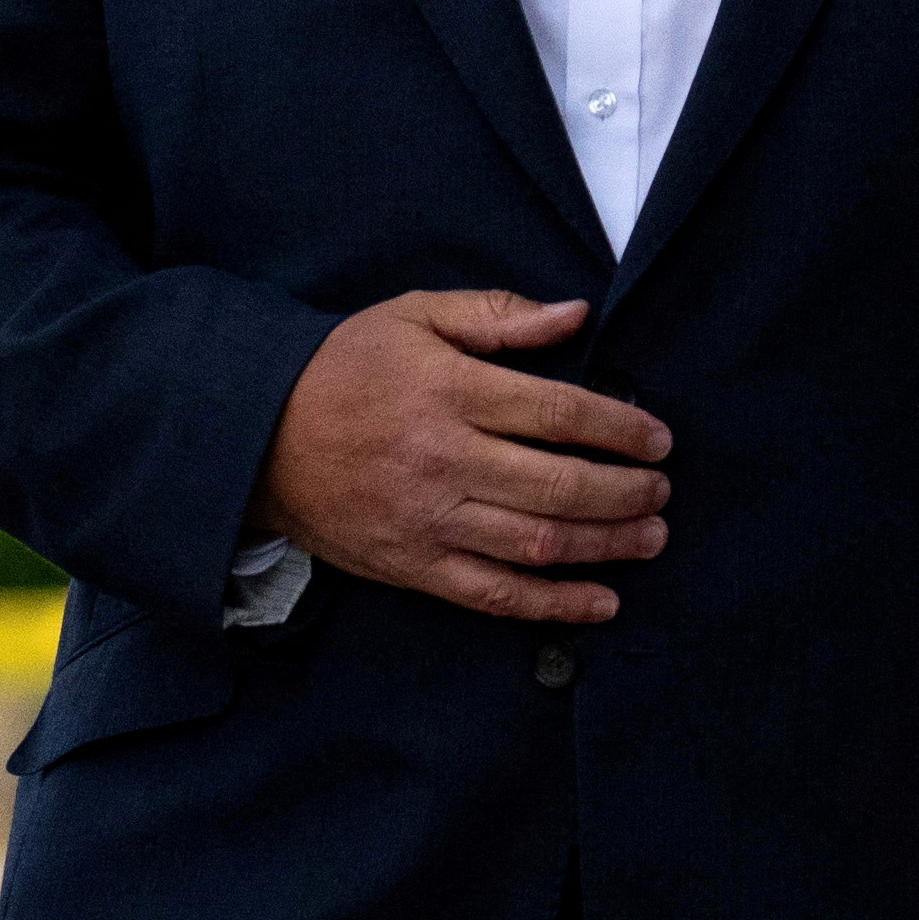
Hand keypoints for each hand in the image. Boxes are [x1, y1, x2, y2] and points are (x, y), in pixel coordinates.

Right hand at [250, 290, 669, 623]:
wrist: (257, 436)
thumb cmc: (342, 368)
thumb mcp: (413, 316)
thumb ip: (497, 315)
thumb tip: (574, 315)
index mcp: (450, 390)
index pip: (560, 412)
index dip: (621, 429)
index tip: (657, 439)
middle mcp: (445, 459)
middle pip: (561, 484)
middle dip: (627, 492)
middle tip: (661, 491)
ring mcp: (430, 519)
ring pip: (539, 542)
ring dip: (607, 546)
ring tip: (650, 538)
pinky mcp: (414, 565)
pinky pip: (495, 595)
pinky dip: (554, 605)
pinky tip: (600, 602)